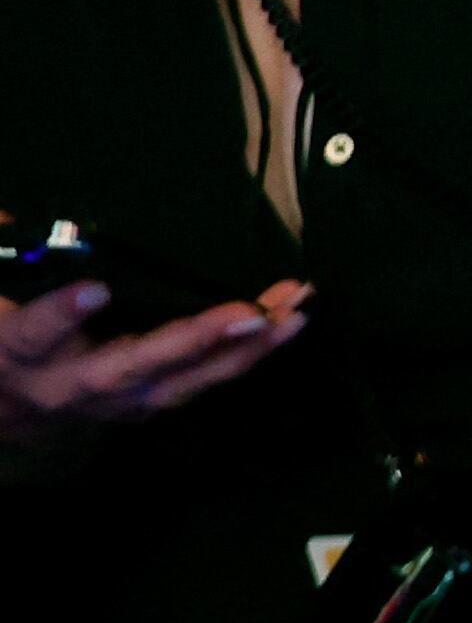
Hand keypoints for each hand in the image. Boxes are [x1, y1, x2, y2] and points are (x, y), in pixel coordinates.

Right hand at [0, 278, 312, 450]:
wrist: (15, 405)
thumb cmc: (12, 333)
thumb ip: (9, 253)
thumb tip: (12, 217)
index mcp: (21, 352)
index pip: (36, 333)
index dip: (63, 314)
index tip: (94, 287)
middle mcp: (72, 384)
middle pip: (131, 366)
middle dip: (190, 341)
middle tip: (243, 314)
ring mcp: (121, 400)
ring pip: (186, 377)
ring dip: (244, 346)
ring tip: (291, 311)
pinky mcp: (157, 400)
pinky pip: (210, 376)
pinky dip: (255, 349)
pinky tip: (292, 317)